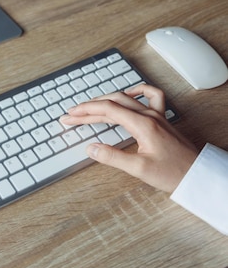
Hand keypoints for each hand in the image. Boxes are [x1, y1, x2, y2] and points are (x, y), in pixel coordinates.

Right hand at [60, 84, 198, 192]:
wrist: (197, 175)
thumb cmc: (173, 173)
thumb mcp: (138, 169)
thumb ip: (112, 157)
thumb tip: (90, 148)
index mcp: (142, 124)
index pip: (107, 110)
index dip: (85, 112)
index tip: (70, 116)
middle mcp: (149, 116)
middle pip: (114, 102)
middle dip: (90, 107)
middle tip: (72, 114)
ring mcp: (157, 116)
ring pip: (127, 99)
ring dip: (106, 100)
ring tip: (91, 106)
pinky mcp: (162, 121)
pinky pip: (152, 97)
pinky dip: (138, 92)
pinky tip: (129, 94)